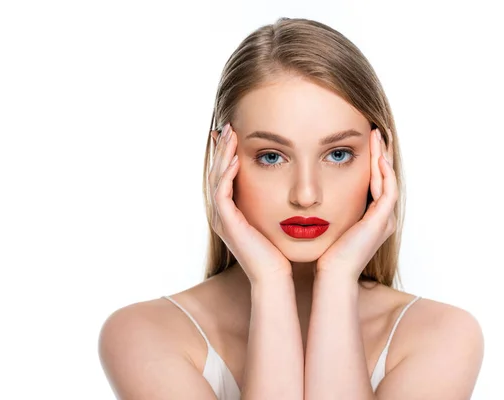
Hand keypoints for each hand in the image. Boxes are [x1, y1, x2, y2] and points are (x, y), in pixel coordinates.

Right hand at [209, 123, 291, 283]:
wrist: (275, 275)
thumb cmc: (279, 249)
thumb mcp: (275, 217)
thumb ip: (274, 199)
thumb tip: (288, 181)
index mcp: (231, 210)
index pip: (223, 174)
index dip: (226, 153)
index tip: (235, 133)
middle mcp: (222, 212)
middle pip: (215, 172)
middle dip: (222, 148)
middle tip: (228, 126)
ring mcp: (222, 218)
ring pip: (215, 179)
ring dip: (222, 156)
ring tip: (230, 135)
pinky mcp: (227, 223)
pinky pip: (221, 193)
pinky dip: (226, 175)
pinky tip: (235, 160)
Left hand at [315, 127, 397, 280]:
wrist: (332, 273)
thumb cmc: (325, 252)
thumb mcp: (327, 223)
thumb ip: (327, 207)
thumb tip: (309, 191)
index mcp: (372, 218)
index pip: (375, 182)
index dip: (371, 161)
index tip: (362, 140)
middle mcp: (383, 217)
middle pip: (385, 177)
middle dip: (380, 153)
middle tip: (374, 131)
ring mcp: (385, 219)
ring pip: (389, 180)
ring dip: (383, 157)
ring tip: (376, 136)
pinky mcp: (382, 221)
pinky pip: (388, 191)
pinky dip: (383, 172)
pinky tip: (376, 156)